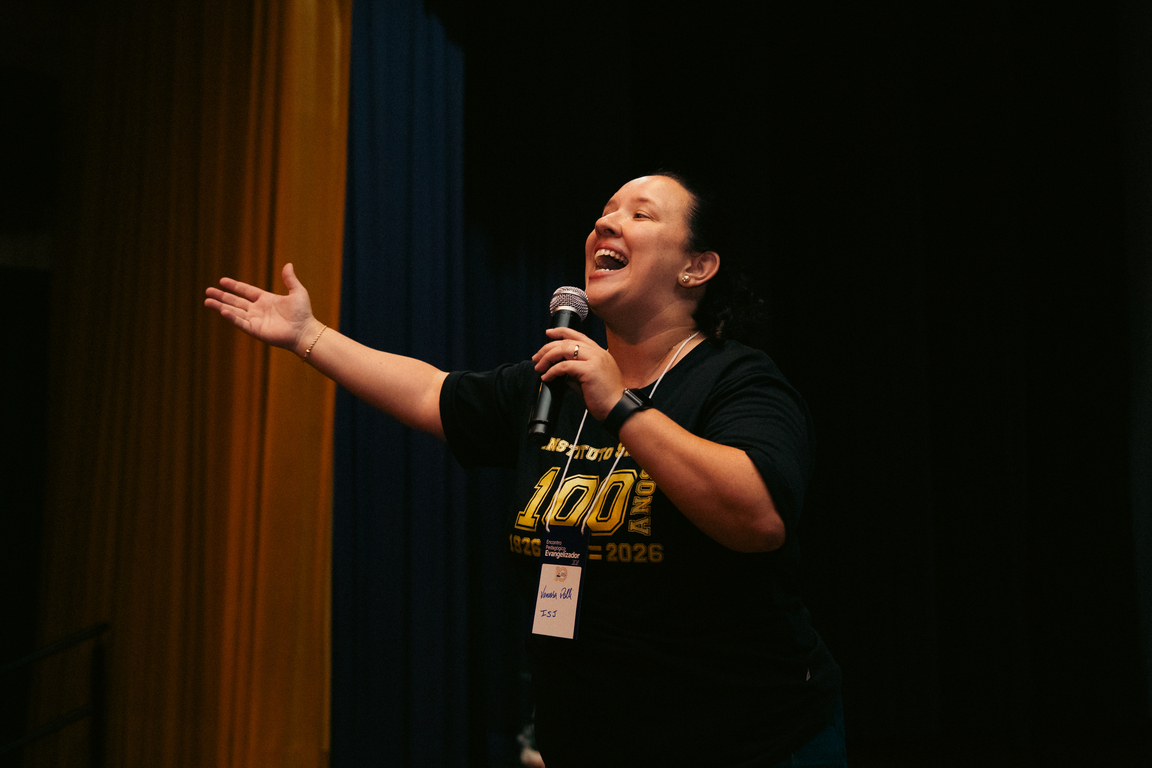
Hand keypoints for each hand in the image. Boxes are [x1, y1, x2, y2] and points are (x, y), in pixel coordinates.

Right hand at [204, 262, 320, 354]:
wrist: (305, 331)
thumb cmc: (303, 313)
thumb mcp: (297, 292)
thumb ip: (290, 279)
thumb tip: (288, 264)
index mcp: (266, 300)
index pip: (246, 291)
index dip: (234, 286)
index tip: (222, 280)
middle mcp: (258, 310)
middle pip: (235, 301)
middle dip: (221, 296)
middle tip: (208, 291)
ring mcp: (255, 320)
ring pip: (234, 312)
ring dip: (220, 306)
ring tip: (207, 301)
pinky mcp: (256, 330)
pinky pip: (241, 322)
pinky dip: (232, 317)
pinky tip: (222, 311)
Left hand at [532, 327, 623, 420]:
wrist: (617, 408)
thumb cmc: (605, 397)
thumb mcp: (589, 378)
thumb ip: (575, 370)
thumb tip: (557, 368)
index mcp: (599, 352)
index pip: (577, 335)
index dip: (560, 332)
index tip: (548, 333)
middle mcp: (597, 352)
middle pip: (567, 341)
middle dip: (548, 348)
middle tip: (537, 357)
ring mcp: (594, 359)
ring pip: (564, 350)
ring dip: (547, 357)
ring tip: (539, 367)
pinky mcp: (590, 370)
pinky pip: (564, 366)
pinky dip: (552, 371)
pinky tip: (547, 377)